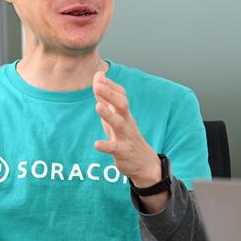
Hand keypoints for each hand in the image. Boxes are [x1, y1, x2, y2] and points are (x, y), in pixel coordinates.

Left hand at [92, 71, 161, 187]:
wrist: (144, 163)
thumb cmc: (126, 136)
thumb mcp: (116, 117)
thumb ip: (105, 99)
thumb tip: (97, 78)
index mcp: (124, 113)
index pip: (121, 95)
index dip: (110, 85)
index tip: (99, 76)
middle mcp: (127, 122)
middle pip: (122, 104)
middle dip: (110, 94)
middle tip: (97, 85)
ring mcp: (126, 136)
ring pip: (119, 123)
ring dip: (108, 114)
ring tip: (97, 106)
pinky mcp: (123, 152)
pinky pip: (114, 148)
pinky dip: (105, 145)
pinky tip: (96, 144)